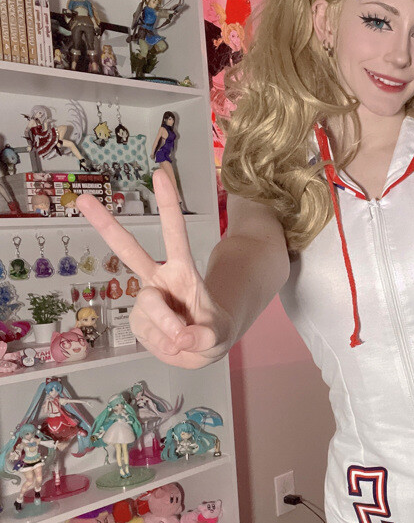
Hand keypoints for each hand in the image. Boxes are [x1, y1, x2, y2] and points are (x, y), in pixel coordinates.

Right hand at [76, 169, 234, 369]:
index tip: (160, 174)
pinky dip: (162, 344)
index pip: (175, 233)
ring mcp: (145, 300)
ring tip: (183, 338)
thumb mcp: (219, 334)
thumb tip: (182, 338)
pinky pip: (146, 334)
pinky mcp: (138, 321)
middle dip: (106, 225)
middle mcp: (159, 278)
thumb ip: (205, 335)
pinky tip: (171, 343)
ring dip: (165, 326)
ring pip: (146, 308)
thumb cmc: (212, 330)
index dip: (168, 205)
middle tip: (83, 199)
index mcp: (182, 270)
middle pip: (129, 250)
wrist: (202, 348)